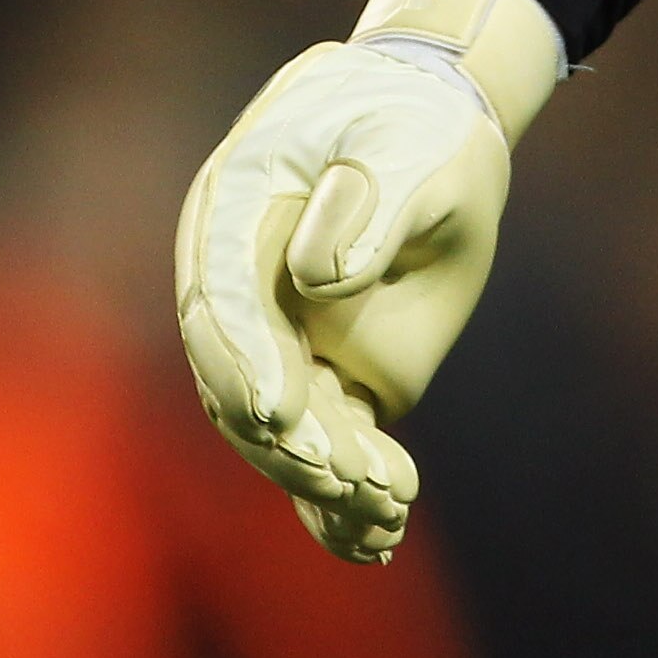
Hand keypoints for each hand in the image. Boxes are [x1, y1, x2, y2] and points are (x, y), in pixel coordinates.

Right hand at [174, 0, 561, 561]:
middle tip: (344, 472)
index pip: (223, 296)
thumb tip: (318, 280)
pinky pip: (318, 435)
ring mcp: (275, 332)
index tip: (277, 409)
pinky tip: (375, 540)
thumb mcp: (407, 141)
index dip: (244, 358)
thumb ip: (370, 200)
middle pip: (240, 375)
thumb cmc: (412, 120)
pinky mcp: (321, 368)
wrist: (433, 118)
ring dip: (319, 473)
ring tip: (384, 507)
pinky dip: (337, 493)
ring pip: (276, 422)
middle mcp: (238, 282)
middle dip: (287, 435)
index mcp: (233, 208)